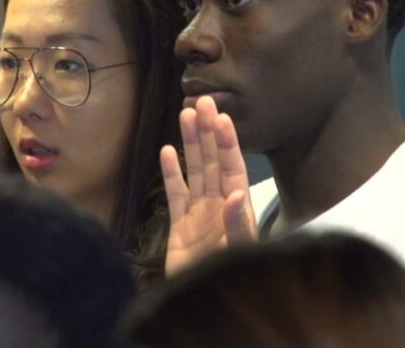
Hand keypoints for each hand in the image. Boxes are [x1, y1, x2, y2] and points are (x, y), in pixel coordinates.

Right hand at [162, 96, 256, 275]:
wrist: (204, 303)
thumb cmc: (229, 277)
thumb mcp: (238, 252)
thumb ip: (237, 225)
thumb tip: (235, 193)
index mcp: (237, 208)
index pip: (233, 167)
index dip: (228, 142)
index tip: (222, 117)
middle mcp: (219, 205)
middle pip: (213, 162)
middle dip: (208, 132)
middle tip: (203, 100)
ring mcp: (198, 214)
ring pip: (194, 171)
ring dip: (190, 143)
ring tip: (186, 114)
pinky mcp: (179, 227)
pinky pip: (175, 194)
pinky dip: (171, 173)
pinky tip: (166, 151)